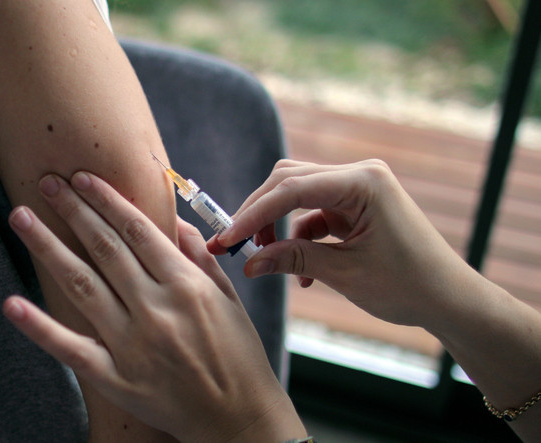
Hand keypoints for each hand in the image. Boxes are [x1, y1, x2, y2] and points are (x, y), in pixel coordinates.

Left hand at [3, 172, 304, 441]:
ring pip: (82, 284)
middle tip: (46, 182)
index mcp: (186, 285)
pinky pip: (70, 348)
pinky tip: (11, 303)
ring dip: (48, 247)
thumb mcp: (228, 298)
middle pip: (105, 248)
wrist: (238, 418)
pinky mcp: (116, 378)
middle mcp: (156, 309)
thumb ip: (199, 256)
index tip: (82, 178)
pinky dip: (39, 327)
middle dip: (73, 210)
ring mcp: (132, 345)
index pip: (137, 229)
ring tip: (21, 216)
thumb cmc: (237, 354)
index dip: (106, 200)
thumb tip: (172, 219)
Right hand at [210, 159, 479, 327]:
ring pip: (298, 194)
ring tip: (267, 259)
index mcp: (363, 182)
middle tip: (233, 244)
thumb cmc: (408, 286)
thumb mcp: (344, 274)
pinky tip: (302, 272)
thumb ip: (294, 260)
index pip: (292, 188)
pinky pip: (314, 213)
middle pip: (290, 181)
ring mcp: (358, 187)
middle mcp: (360, 174)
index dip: (254, 214)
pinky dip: (300, 238)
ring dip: (278, 226)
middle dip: (259, 213)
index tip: (227, 238)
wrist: (449, 299)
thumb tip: (248, 263)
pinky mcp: (356, 204)